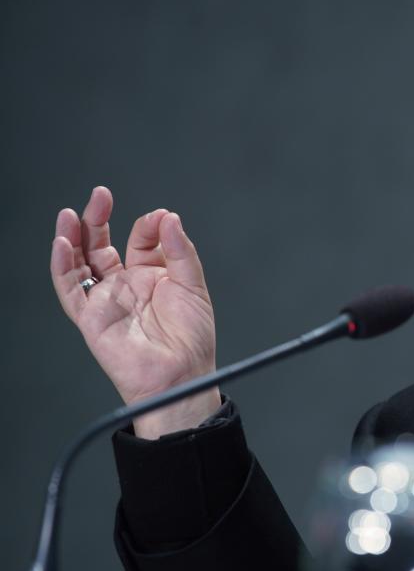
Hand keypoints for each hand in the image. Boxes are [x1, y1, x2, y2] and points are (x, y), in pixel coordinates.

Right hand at [50, 186, 220, 438]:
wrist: (180, 374)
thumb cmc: (192, 339)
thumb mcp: (193, 285)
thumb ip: (179, 250)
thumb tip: (168, 218)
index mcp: (154, 277)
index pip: (141, 241)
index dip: (147, 226)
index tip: (159, 217)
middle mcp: (128, 286)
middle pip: (103, 245)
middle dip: (98, 219)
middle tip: (100, 196)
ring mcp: (107, 300)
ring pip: (81, 262)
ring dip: (73, 237)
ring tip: (71, 213)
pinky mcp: (90, 317)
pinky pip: (70, 288)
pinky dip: (63, 266)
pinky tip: (63, 243)